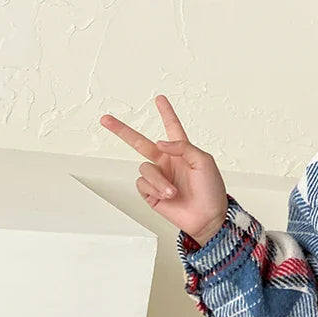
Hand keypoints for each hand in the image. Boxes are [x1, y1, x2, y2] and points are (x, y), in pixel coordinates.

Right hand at [99, 95, 228, 245]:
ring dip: (159, 181)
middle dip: (122, 131)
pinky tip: (166, 196)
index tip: (159, 99)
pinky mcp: (151, 192)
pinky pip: (142, 183)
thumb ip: (182, 147)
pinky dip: (154, 189)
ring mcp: (158, 177)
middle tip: (105, 119)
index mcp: (182, 151)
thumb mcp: (204, 162)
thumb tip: (159, 142)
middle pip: (139, 142)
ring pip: (144, 168)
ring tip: (173, 192)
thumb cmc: (211, 190)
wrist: (207, 217)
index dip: (165, 113)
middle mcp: (167, 162)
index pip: (171, 127)